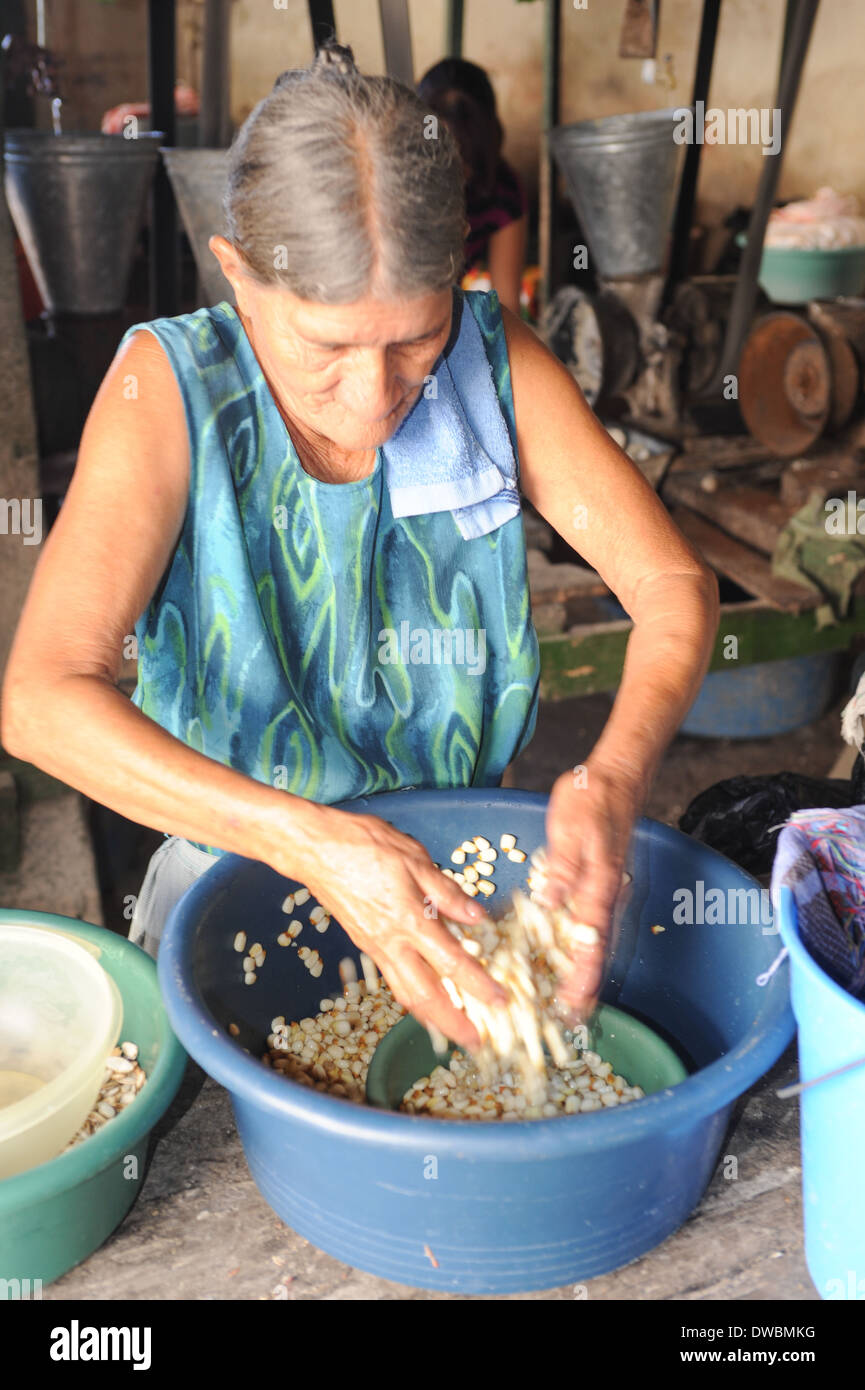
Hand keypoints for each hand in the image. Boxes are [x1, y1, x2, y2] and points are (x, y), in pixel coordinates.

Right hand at [281, 809, 506, 1049]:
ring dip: (431, 1017)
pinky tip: (425, 997)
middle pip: (426, 995)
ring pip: (405, 993)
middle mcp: (391, 942)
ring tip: (452, 1030)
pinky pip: (393, 980)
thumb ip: (447, 892)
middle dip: (452, 1023)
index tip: (499, 1002)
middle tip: (475, 1041)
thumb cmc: (364, 845)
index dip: (479, 985)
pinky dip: (412, 997)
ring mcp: (375, 947)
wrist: (316, 849)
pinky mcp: (365, 944)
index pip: (452, 962)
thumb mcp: (415, 858)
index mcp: (409, 919)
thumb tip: (477, 917)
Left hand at [540, 758, 642, 1021]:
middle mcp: (604, 893)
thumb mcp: (572, 827)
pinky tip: (562, 952)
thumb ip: (564, 866)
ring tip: (567, 999)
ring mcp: (602, 888)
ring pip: (592, 938)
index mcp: (598, 885)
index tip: (576, 1003)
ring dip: (581, 969)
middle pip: (595, 948)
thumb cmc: (593, 798)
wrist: (616, 775)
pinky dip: (578, 943)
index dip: (583, 975)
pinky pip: (587, 919)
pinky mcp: (595, 879)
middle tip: (569, 1018)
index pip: (591, 941)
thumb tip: (552, 901)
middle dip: (583, 985)